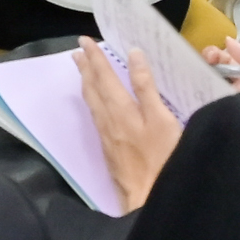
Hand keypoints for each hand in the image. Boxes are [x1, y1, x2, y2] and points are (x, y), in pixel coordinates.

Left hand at [72, 43, 185, 210]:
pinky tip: (96, 103)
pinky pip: (96, 116)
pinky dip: (93, 100)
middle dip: (86, 68)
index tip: (86, 41)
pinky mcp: (109, 149)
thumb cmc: (162, 158)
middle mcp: (108, 120)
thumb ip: (146, 87)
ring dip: (87, 83)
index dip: (96, 58)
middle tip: (78, 51)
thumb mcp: (161, 119)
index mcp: (120, 109)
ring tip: (82, 70)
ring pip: (92, 103)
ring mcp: (107, 136)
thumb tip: (133, 55)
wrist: (148, 198)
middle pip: (93, 89)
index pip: (105, 76)